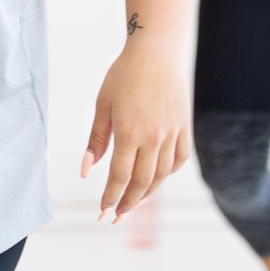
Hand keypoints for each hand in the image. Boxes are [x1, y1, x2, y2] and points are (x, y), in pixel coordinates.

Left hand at [80, 40, 189, 222]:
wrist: (155, 53)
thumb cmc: (123, 77)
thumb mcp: (102, 106)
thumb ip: (96, 140)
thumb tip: (85, 170)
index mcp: (129, 132)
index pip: (120, 176)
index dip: (110, 197)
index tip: (102, 212)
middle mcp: (153, 137)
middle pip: (142, 183)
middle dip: (127, 204)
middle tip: (115, 217)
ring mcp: (172, 133)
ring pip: (161, 175)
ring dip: (147, 194)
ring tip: (132, 204)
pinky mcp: (183, 127)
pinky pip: (179, 160)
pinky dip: (167, 173)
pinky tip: (156, 179)